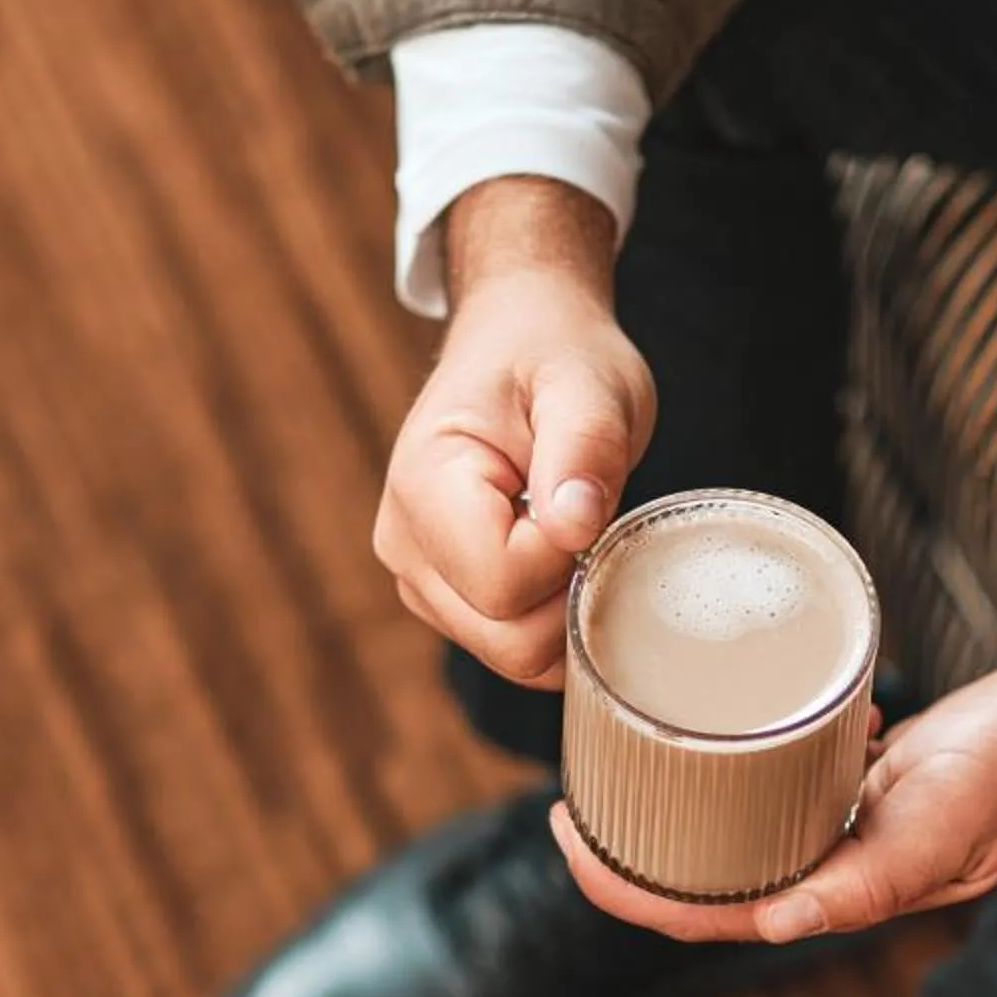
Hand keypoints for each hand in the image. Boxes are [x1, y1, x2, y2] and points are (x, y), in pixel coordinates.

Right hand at [374, 181, 654, 686]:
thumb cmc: (553, 355)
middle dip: (572, 594)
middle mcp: (404, 547)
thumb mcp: (588, 383)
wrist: (520, 341)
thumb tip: (573, 528)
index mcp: (422, 488)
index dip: (567, 556)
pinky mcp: (449, 601)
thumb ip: (583, 447)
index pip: (503, 583)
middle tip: (592, 517)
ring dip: (568, 608)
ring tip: (576, 529)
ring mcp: (422, 582)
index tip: (586, 497)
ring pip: (514, 655)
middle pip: (506, 639)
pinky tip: (567, 558)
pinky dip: (558, 620)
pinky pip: (517, 649)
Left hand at [549, 660, 996, 942]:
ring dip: (677, 794)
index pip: (697, 911)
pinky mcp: (867, 776)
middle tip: (574, 773)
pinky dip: (741, 748)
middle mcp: (831, 865)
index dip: (619, 882)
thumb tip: (772, 926)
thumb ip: (868, 879)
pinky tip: (728, 704)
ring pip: (735, 823)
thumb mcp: (944, 824)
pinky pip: (780, 774)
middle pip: (701, 870)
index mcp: (835, 893)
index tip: (564, 824)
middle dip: (628, 835)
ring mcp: (846, 822)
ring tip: (624, 739)